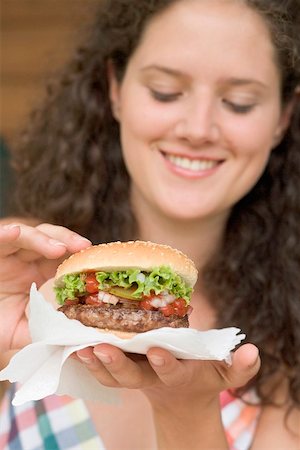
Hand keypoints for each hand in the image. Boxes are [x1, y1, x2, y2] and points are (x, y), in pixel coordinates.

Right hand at [0, 221, 91, 351]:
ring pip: (30, 234)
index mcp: (40, 272)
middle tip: (84, 246)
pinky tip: (14, 232)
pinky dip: (6, 233)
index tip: (98, 262)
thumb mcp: (23, 331)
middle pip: (52, 239)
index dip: (81, 257)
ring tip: (58, 248)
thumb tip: (79, 335)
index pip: (64, 257)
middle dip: (69, 240)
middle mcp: (27, 258)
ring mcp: (9, 253)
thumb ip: (47, 329)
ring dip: (45, 238)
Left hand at [76, 342, 259, 405]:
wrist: (182, 397)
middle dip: (117, 364)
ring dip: (96, 363)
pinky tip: (74, 345)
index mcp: (179, 375)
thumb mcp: (225, 374)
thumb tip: (253, 350)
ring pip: (113, 376)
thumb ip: (240, 366)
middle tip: (101, 347)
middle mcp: (152, 378)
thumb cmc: (204, 376)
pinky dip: (89, 362)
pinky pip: (103, 372)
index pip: (171, 371)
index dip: (165, 363)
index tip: (157, 350)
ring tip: (80, 347)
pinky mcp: (123, 374)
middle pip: (132, 376)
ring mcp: (135, 378)